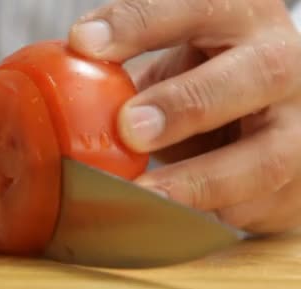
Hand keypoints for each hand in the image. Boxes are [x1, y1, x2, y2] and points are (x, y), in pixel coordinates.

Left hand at [68, 0, 300, 233]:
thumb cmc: (208, 76)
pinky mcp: (293, 188)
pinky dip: (203, 217)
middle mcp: (281, 66)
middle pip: (259, 74)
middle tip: (130, 128)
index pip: (196, 5)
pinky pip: (253, 207)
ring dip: (196, 181)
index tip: (83, 43)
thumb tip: (57, 75)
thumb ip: (129, 58)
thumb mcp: (178, 52)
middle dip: (188, 103)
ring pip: (265, 159)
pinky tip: (160, 220)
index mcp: (242, 18)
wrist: (271, 118)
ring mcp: (297, 130)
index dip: (140, 23)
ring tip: (141, 194)